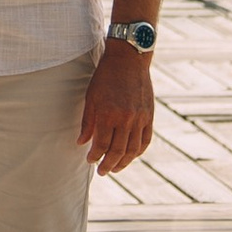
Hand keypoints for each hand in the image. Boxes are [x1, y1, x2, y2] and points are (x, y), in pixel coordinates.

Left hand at [77, 41, 154, 175]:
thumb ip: (87, 122)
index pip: (101, 144)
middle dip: (108, 164)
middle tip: (102, 172)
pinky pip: (146, 140)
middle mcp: (126, 119)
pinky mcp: (149, 116)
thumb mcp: (91, 97)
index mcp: (108, 114)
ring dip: (124, 162)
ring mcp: (140, 118)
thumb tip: (81, 143)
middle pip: (118, 151)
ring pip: (133, 150)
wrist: (129, 60)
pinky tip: (131, 156)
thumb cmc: (105, 77)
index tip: (89, 160)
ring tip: (115, 168)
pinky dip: (139, 151)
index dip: (95, 156)